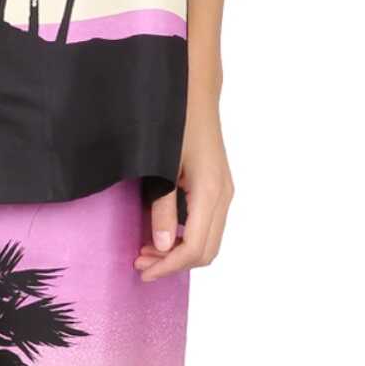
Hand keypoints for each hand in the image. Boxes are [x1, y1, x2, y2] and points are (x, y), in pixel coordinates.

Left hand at [135, 87, 232, 281]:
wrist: (194, 95)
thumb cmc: (175, 123)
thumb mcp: (161, 166)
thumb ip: (162, 207)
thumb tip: (161, 246)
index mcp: (210, 192)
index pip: (194, 248)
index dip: (169, 266)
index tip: (142, 270)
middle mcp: (222, 196)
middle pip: (206, 252)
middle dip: (173, 265)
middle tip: (140, 263)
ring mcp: (224, 192)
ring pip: (209, 241)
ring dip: (180, 254)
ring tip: (148, 252)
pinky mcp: (219, 188)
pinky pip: (208, 226)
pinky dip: (187, 239)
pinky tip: (163, 234)